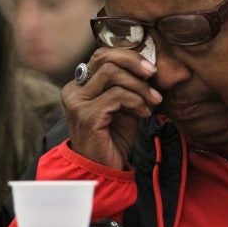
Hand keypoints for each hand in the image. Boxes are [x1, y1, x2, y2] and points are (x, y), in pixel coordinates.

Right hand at [62, 48, 161, 169]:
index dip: (129, 56)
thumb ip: (129, 85)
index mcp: (80, 85)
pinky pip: (117, 95)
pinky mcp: (87, 115)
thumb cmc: (115, 139)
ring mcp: (78, 102)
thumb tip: (150, 66)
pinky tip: (143, 114)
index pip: (102, 55)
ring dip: (139, 85)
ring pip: (112, 73)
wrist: (105, 171)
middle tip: (153, 75)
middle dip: (134, 62)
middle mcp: (74, 90)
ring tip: (152, 101)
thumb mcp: (124, 106)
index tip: (150, 69)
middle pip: (104, 57)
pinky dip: (136, 101)